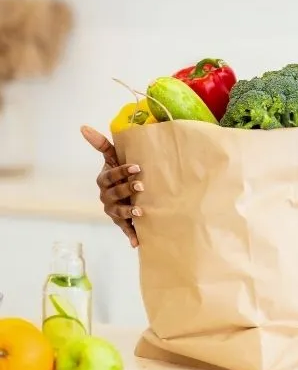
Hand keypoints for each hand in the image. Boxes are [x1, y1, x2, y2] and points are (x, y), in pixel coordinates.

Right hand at [80, 125, 143, 247]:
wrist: (126, 192)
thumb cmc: (121, 172)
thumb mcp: (113, 158)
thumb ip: (102, 144)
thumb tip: (83, 126)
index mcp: (104, 180)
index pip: (111, 175)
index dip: (122, 171)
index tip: (137, 167)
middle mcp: (106, 196)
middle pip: (115, 193)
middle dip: (127, 190)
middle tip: (142, 187)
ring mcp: (112, 210)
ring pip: (118, 212)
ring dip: (129, 213)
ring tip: (140, 212)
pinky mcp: (121, 222)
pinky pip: (125, 229)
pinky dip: (130, 236)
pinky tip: (137, 242)